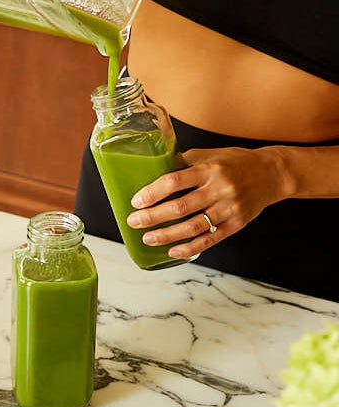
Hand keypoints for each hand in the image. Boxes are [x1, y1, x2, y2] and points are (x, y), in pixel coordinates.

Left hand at [126, 146, 287, 259]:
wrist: (272, 174)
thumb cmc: (234, 162)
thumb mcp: (209, 155)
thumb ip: (184, 163)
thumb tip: (153, 172)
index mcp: (209, 169)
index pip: (175, 181)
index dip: (153, 192)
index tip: (136, 201)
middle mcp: (219, 189)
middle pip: (180, 207)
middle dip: (153, 217)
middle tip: (133, 221)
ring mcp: (229, 209)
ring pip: (193, 227)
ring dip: (167, 235)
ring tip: (148, 238)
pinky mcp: (236, 224)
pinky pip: (210, 239)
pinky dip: (190, 247)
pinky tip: (172, 251)